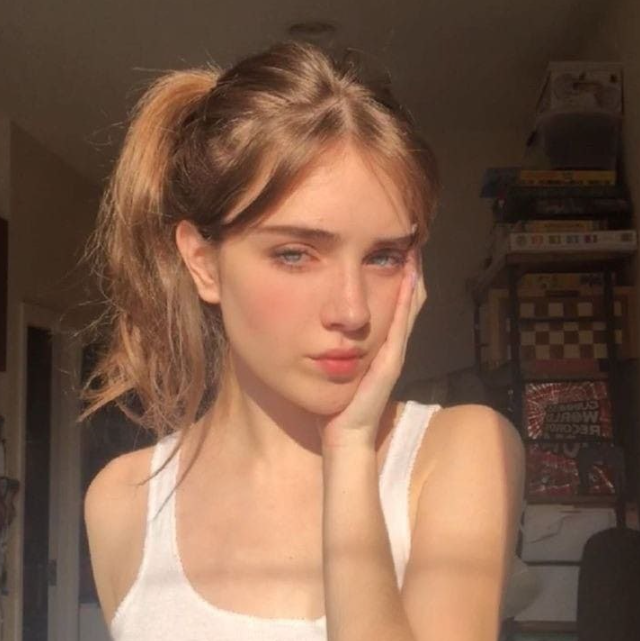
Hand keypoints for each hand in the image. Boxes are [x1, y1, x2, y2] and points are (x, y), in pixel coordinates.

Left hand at [316, 246, 426, 449]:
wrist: (343, 435)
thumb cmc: (335, 402)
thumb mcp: (334, 365)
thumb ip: (333, 345)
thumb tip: (320, 322)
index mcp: (379, 342)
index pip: (393, 301)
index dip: (397, 273)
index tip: (393, 244)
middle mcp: (392, 344)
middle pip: (408, 298)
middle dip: (410, 267)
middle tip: (412, 236)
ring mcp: (394, 352)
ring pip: (410, 306)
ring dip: (414, 276)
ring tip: (415, 247)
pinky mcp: (391, 362)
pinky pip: (401, 325)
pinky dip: (406, 300)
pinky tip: (409, 276)